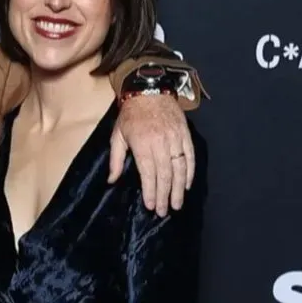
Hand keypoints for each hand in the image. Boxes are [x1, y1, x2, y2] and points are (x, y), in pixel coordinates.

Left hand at [108, 94, 193, 216]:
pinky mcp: (185, 135)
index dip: (150, 191)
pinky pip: (190, 157)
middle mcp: (161, 142)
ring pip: (179, 168)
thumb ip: (115, 159)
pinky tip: (186, 185)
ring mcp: (175, 138)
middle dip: (165, 196)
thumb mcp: (117, 135)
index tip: (151, 206)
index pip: (148, 173)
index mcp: (142, 143)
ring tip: (177, 204)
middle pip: (165, 174)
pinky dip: (189, 173)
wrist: (150, 90)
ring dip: (179, 189)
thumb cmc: (130, 115)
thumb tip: (111, 181)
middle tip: (165, 211)